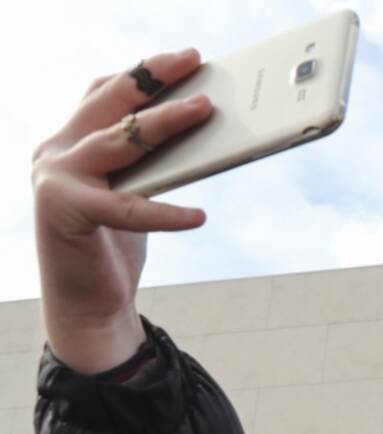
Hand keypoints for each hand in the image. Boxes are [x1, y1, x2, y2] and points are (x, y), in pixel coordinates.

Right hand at [32, 49, 211, 373]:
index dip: (145, 71)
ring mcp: (53, 177)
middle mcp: (55, 150)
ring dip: (164, 122)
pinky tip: (198, 215)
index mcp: (70, 140)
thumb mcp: (137, 191)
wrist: (88, 304)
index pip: (105, 91)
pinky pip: (125, 208)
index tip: (185, 58)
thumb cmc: (116, 246)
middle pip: (108, 102)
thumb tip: (205, 130)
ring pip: (117, 140)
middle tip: (195, 60)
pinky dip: (164, 212)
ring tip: (205, 110)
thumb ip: (153, 163)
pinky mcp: (62, 211)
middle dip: (153, 76)